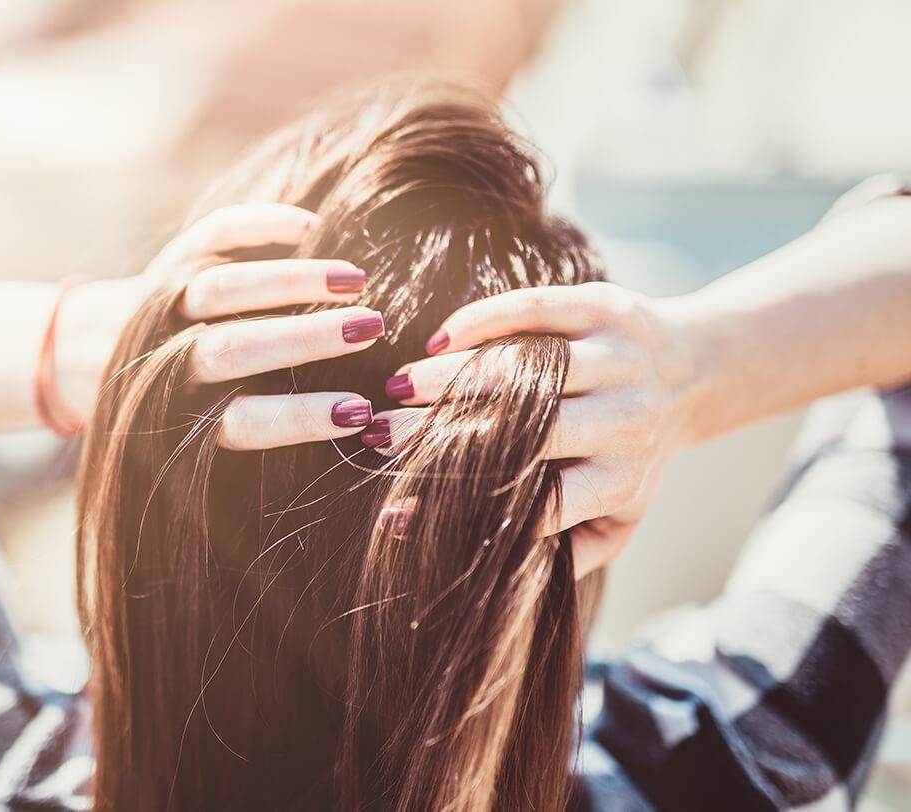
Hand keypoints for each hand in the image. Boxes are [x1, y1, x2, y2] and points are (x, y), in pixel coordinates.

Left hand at [60, 204, 381, 448]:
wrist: (82, 356)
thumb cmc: (168, 410)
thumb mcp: (194, 443)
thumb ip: (260, 434)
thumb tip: (362, 434)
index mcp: (180, 417)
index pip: (246, 422)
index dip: (302, 417)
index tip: (358, 413)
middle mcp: (168, 359)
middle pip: (236, 348)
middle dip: (306, 338)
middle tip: (371, 329)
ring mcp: (166, 303)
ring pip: (223, 287)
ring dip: (292, 280)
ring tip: (355, 279)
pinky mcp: (171, 260)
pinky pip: (212, 235)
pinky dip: (258, 224)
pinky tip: (309, 226)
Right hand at [370, 282, 698, 577]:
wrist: (699, 371)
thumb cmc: (641, 454)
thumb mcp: (623, 515)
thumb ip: (573, 549)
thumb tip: (495, 577)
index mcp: (618, 480)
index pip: (533, 501)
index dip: (461, 504)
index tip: (400, 504)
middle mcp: (623, 421)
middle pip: (519, 430)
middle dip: (440, 433)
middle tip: (380, 433)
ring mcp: (617, 360)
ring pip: (521, 367)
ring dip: (451, 375)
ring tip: (398, 384)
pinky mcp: (606, 308)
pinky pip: (534, 309)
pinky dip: (481, 320)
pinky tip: (440, 339)